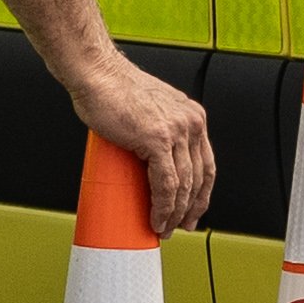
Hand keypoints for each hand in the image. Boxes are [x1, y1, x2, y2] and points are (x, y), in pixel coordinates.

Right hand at [69, 48, 216, 237]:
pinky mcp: (157, 139)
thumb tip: (150, 163)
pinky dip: (163, 207)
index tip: (192, 212)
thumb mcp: (149, 112)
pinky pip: (166, 184)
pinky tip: (157, 219)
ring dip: (174, 214)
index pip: (206, 165)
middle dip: (189, 209)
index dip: (201, 194)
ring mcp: (176, 130)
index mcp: (192, 117)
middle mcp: (190, 123)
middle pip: (199, 178)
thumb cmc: (112, 91)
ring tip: (163, 228)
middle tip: (178, 227)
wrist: (96, 74)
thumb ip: (157, 132)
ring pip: (184, 185)